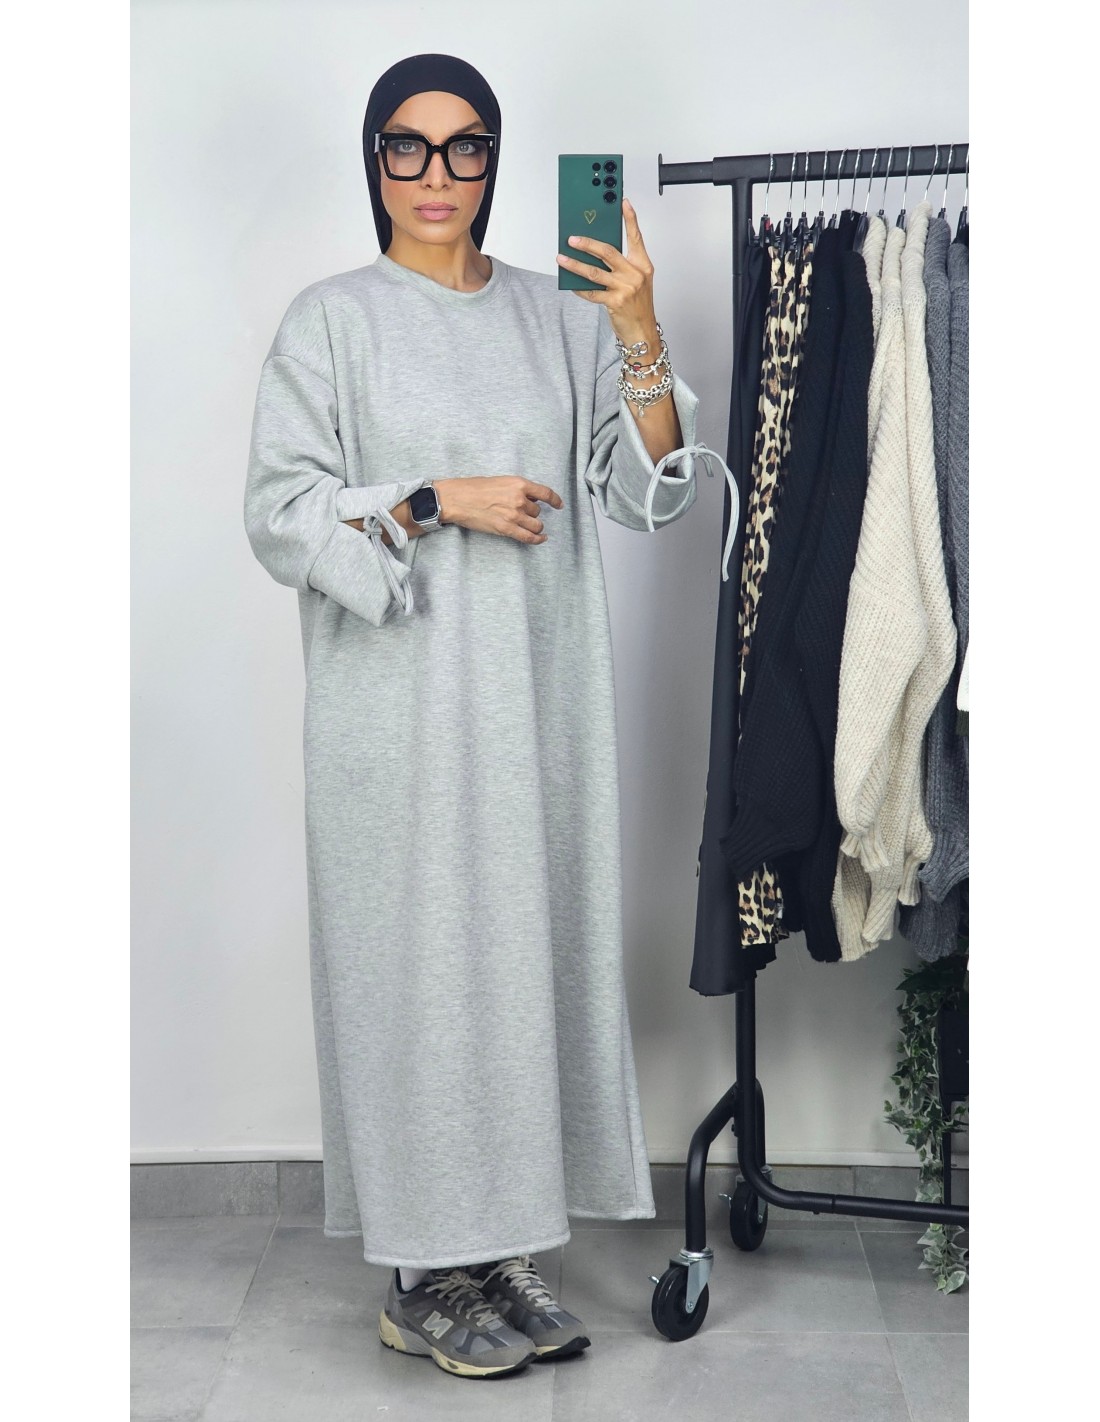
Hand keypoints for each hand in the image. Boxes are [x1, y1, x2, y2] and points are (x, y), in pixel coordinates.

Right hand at [435, 476, 562, 543]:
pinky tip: (542, 538)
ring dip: (534, 525)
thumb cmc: (475, 488)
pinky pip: (528, 537)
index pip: (545, 493)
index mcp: (519, 484)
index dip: (555, 500)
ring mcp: (514, 515)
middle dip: (532, 512)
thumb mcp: (501, 481)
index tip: (559, 504)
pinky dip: (538, 539)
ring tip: (527, 524)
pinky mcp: (506, 529)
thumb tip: (531, 499)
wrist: (458, 499)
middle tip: (519, 512)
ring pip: (536, 524)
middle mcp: (519, 499)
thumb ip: (517, 489)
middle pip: (538, 511)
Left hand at [555, 196, 657, 349]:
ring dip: (575, 264)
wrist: (643, 332)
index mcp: (643, 265)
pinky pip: (591, 292)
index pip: (635, 237)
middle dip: (587, 243)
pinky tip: (570, 282)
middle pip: (608, 251)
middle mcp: (635, 274)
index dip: (630, 219)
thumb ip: (622, 266)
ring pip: (595, 271)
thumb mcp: (636, 281)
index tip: (622, 202)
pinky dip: (579, 287)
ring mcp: (625, 288)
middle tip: (572, 238)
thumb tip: (597, 252)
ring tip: (562, 258)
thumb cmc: (638, 306)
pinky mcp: (614, 302)